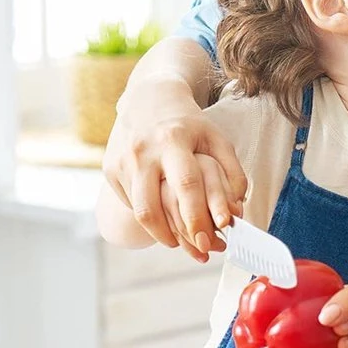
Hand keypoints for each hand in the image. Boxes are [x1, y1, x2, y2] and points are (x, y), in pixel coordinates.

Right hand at [103, 79, 246, 253]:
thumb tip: (237, 207)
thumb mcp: (216, 138)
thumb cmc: (190, 124)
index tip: (209, 238)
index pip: (186, 184)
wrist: (148, 99)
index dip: (197, 215)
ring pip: (138, 211)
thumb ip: (232, 171)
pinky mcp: (110, 170)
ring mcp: (122, 161)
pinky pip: (130, 203)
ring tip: (179, 241)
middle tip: (196, 249)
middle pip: (152, 205)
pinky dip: (148, 217)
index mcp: (174, 140)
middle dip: (175, 233)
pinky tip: (164, 220)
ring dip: (160, 233)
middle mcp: (143, 151)